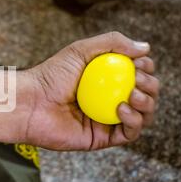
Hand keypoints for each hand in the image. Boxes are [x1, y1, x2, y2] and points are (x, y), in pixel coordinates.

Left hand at [24, 32, 158, 150]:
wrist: (30, 103)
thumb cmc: (50, 76)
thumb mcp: (80, 50)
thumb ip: (112, 43)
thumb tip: (145, 47)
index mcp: (105, 81)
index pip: (136, 75)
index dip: (145, 68)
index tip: (140, 63)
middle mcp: (107, 101)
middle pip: (144, 95)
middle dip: (150, 86)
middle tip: (138, 80)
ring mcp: (105, 120)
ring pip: (142, 116)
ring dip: (147, 104)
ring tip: (134, 94)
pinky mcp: (101, 138)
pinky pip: (129, 133)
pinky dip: (133, 121)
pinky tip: (122, 108)